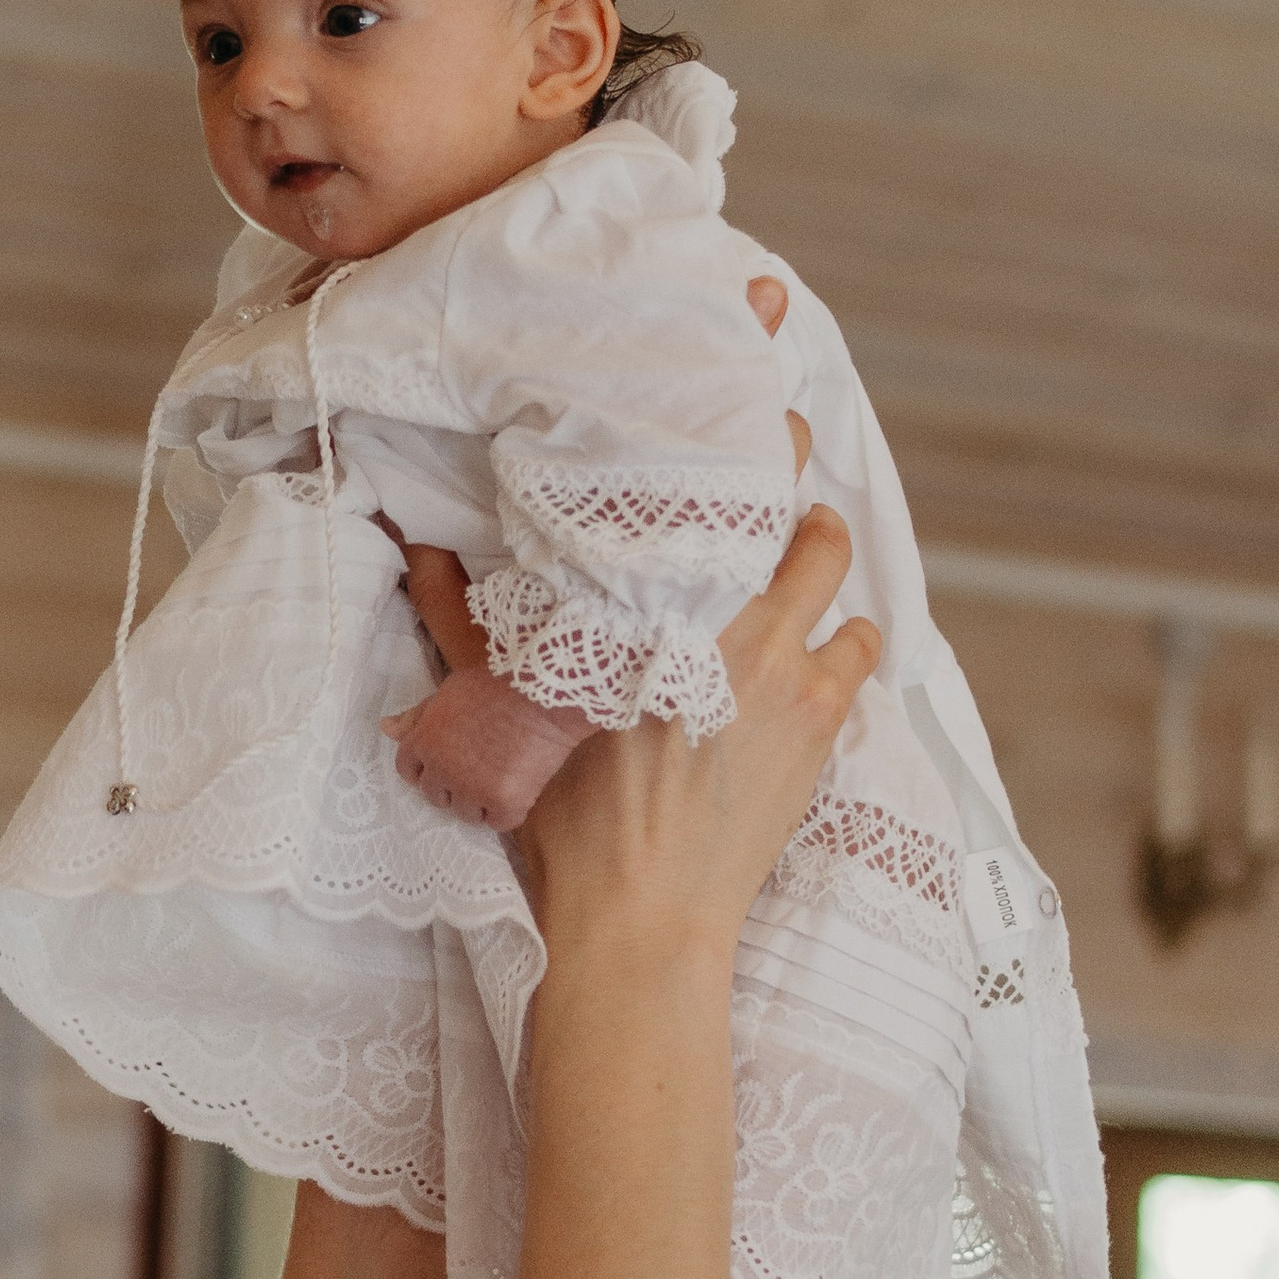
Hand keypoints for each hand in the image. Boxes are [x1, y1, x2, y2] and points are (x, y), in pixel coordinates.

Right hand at [380, 277, 807, 829]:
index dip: (753, 415)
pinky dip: (843, 641)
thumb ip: (458, 616)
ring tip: (791, 570)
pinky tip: (816, 650)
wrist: (635, 914)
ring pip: (837, 574)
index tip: (760, 364)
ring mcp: (792, 671)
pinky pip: (860, 650)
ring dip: (818, 565)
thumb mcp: (493, 704)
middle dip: (790, 485)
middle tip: (769, 476)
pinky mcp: (825, 724)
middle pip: (801, 513)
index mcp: (655, 599)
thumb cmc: (557, 811)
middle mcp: (737, 619)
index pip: (722, 480)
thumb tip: (418, 545)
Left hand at [385, 655, 587, 824]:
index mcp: (424, 740)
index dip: (426, 769)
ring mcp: (472, 789)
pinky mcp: (504, 802)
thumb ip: (418, 715)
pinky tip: (519, 788)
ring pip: (466, 813)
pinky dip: (507, 811)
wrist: (545, 692)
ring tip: (502, 776)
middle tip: (480, 768)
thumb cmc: (498, 682)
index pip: (408, 771)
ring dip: (480, 801)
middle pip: (436, 796)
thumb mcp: (450, 691)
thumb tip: (386, 728)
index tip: (445, 764)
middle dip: (453, 786)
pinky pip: (498, 822)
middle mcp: (442, 769)